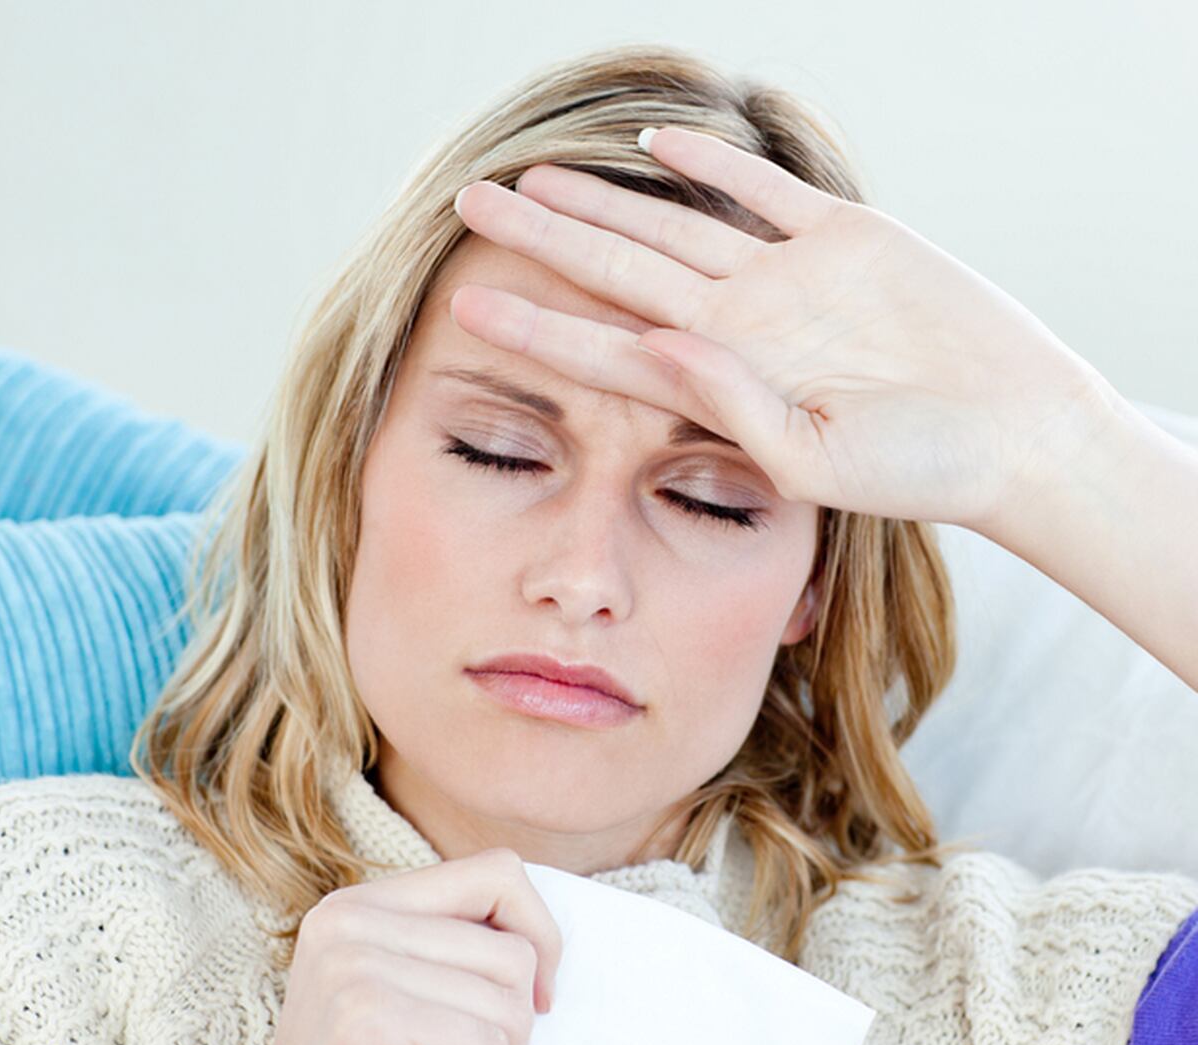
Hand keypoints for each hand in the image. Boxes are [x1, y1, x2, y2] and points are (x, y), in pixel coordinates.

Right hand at [215, 849, 561, 1044]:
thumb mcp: (413, 1004)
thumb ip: (456, 952)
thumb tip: (548, 933)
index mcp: (360, 905)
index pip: (497, 872)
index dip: (539, 933)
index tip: (535, 1000)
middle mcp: (348, 918)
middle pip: (512, 943)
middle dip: (521, 1024)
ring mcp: (352, 963)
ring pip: (510, 994)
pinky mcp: (367, 1019)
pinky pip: (488, 1043)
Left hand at [448, 125, 1119, 532]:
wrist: (1013, 433)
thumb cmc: (921, 470)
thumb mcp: (817, 459)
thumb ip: (733, 407)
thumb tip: (656, 343)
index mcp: (723, 386)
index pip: (605, 351)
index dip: (535, 328)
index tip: (464, 306)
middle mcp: (739, 327)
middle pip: (618, 273)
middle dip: (544, 241)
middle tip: (471, 205)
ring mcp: (787, 279)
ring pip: (674, 225)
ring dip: (606, 199)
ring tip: (536, 176)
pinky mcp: (846, 236)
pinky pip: (765, 190)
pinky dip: (715, 163)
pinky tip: (658, 141)